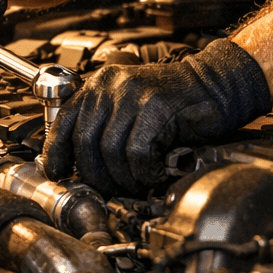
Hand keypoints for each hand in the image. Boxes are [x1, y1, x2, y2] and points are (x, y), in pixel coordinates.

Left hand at [42, 38, 272, 194]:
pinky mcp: (157, 108)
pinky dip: (144, 173)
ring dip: (123, 178)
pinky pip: (137, 154)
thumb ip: (106, 124)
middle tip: (110, 189)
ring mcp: (135, 94)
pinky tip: (155, 173)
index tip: (58, 173)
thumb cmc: (175, 101)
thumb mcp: (131, 104)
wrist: (215, 85)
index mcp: (102, 83)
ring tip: (137, 183)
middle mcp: (113, 85)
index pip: (65, 120)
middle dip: (96, 175)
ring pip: (111, 152)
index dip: (56, 152)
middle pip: (86, 142)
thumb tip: (79, 164)